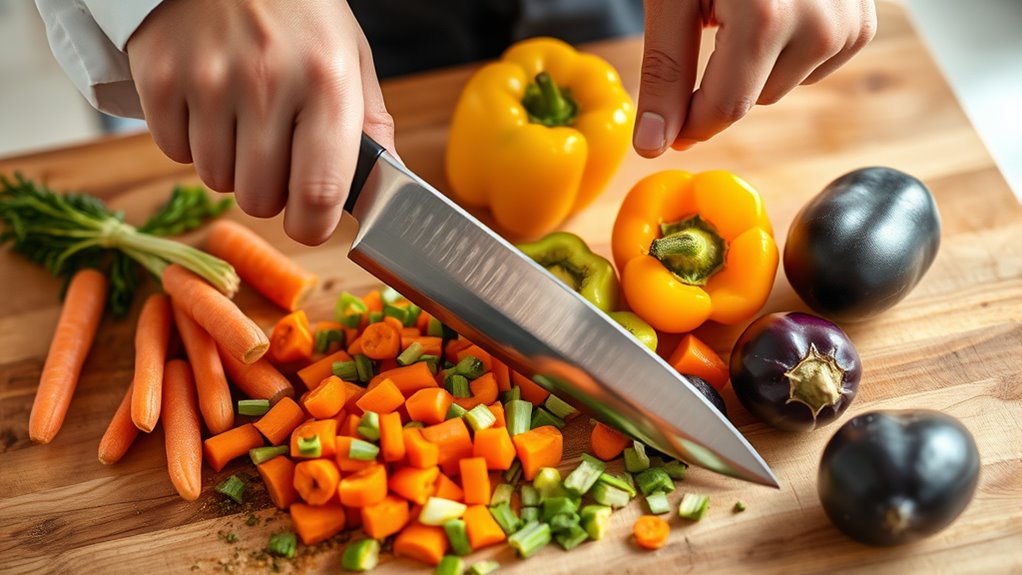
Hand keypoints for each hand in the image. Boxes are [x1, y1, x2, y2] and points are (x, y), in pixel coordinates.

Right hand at [127, 0, 395, 244]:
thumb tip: (390, 188)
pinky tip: (208, 101)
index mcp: (327, 81)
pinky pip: (174, 151)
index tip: (310, 223)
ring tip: (241, 116)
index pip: (319, 192)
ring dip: (230, 164)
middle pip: (260, 199)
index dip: (312, 226)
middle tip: (274, 151)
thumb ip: (370, 126)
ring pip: (215, 180)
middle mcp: (267, 82)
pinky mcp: (160, 78)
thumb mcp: (350, 56)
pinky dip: (191, 140)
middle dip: (269, 191)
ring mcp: (208, 80)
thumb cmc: (299, 12)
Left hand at [633, 0, 876, 156]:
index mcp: (765, 18)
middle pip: (751, 100)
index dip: (688, 125)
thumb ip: (664, 72)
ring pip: (781, 86)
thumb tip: (652, 145)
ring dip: (755, 63)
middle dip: (720, 79)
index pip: (724, 109)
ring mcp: (848, 25)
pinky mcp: (863, 25)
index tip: (664, 130)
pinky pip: (811, 67)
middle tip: (709, 23)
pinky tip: (779, 8)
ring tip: (746, 6)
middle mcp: (818, 25)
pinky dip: (787, 48)